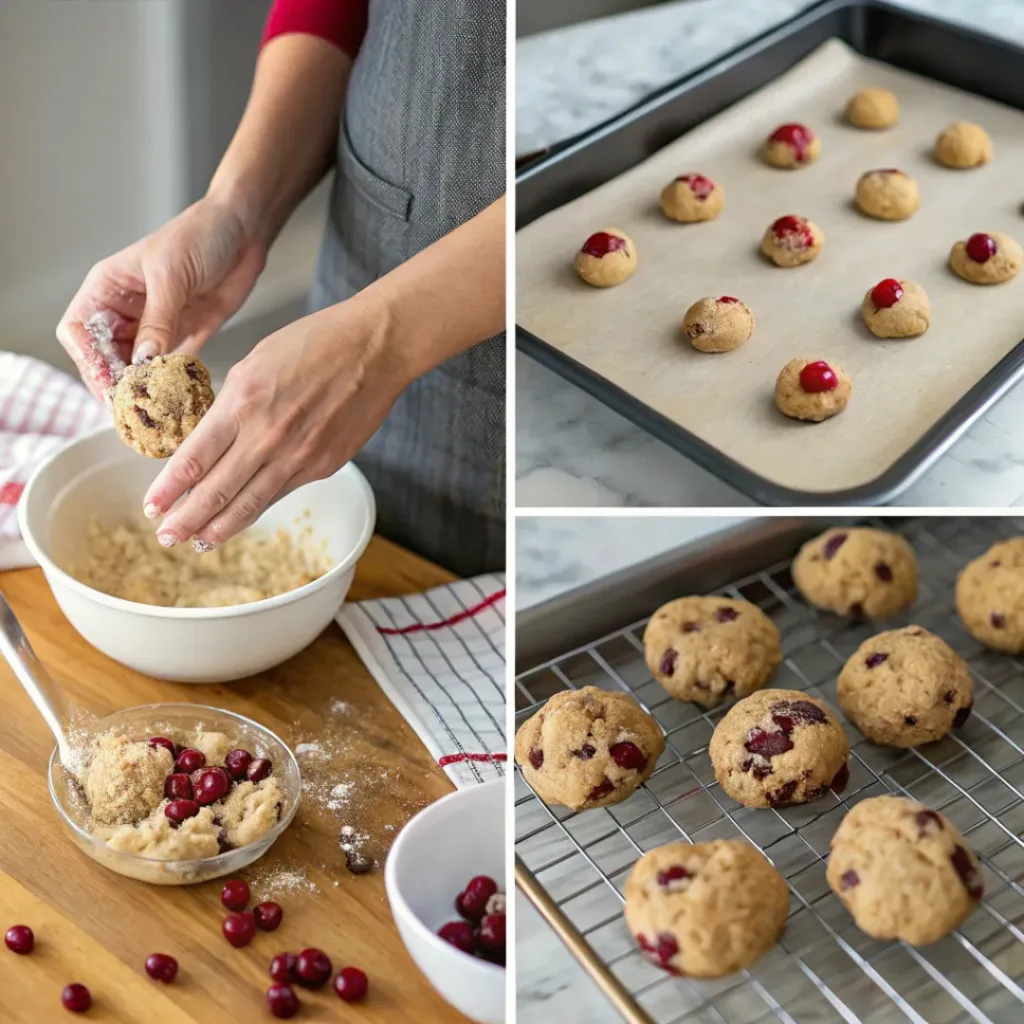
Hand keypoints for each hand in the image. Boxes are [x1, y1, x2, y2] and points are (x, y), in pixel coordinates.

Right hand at [56, 197, 266, 402]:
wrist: (243, 230)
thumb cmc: (199, 235)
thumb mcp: (171, 275)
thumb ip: (158, 320)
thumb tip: (144, 361)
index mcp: (108, 289)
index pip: (80, 332)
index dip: (89, 362)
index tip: (108, 385)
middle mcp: (127, 311)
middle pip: (107, 358)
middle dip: (116, 384)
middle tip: (133, 411)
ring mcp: (155, 326)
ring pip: (138, 368)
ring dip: (145, 390)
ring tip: (156, 414)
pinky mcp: (184, 336)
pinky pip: (171, 368)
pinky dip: (173, 386)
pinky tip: (179, 402)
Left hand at [143, 292, 408, 548]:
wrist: (375, 347)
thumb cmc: (316, 342)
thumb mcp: (254, 364)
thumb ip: (230, 407)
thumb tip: (209, 444)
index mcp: (242, 404)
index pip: (193, 460)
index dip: (168, 490)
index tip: (152, 506)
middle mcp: (267, 437)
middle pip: (216, 492)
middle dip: (186, 521)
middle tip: (167, 537)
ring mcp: (299, 456)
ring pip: (250, 504)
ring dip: (220, 528)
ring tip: (199, 542)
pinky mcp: (324, 466)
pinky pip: (282, 492)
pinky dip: (258, 507)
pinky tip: (244, 514)